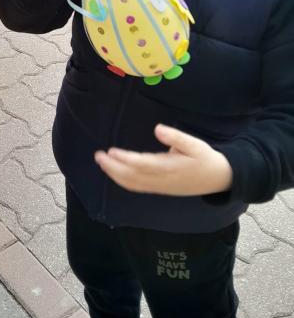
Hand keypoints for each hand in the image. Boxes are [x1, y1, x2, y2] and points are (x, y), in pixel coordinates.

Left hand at [94, 124, 233, 196]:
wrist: (219, 179)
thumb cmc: (205, 158)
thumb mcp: (195, 144)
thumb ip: (176, 137)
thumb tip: (158, 129)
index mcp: (170, 167)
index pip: (142, 165)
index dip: (125, 159)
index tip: (111, 151)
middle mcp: (162, 180)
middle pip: (133, 177)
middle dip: (113, 168)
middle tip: (98, 156)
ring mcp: (160, 186)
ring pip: (133, 184)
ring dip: (115, 175)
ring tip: (102, 163)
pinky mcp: (160, 189)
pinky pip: (139, 187)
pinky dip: (124, 181)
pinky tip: (115, 174)